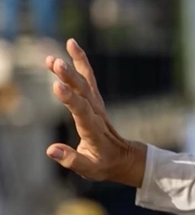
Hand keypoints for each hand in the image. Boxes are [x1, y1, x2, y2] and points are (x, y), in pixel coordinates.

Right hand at [45, 39, 146, 186]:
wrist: (122, 158)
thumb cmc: (103, 164)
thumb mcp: (88, 169)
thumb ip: (71, 159)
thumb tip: (51, 150)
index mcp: (93, 130)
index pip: (81, 111)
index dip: (69, 99)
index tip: (57, 85)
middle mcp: (96, 113)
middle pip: (83, 92)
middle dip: (69, 77)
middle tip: (55, 62)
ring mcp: (97, 105)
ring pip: (86, 81)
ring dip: (74, 64)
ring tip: (60, 50)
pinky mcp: (94, 99)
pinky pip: (88, 77)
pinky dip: (80, 61)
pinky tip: (71, 45)